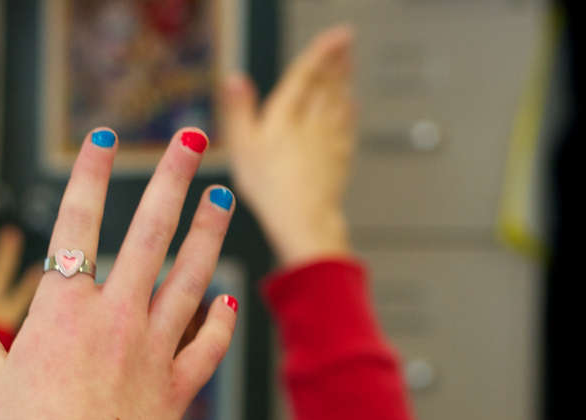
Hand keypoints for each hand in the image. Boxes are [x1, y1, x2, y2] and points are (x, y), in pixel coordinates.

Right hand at [0, 127, 238, 419]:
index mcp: (64, 311)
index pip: (77, 224)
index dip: (89, 174)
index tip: (102, 136)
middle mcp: (115, 319)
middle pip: (149, 233)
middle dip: (171, 179)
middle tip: (191, 138)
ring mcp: (151, 352)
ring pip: (189, 278)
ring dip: (207, 234)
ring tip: (221, 197)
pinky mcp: (176, 389)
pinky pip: (204, 346)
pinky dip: (218, 320)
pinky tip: (227, 298)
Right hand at [222, 25, 355, 267]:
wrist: (304, 220)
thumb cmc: (271, 189)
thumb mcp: (242, 149)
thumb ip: (239, 111)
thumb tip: (234, 79)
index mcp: (286, 116)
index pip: (306, 75)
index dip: (322, 52)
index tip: (337, 35)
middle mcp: (311, 123)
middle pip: (327, 84)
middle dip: (336, 61)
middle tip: (346, 41)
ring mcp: (328, 139)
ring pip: (339, 101)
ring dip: (345, 79)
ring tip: (348, 64)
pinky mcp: (338, 158)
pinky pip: (346, 125)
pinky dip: (349, 110)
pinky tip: (351, 104)